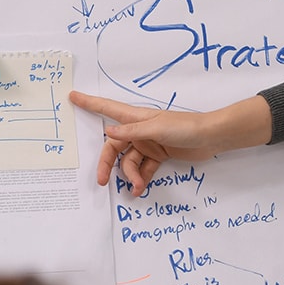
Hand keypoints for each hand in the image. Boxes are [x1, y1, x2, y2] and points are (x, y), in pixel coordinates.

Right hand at [68, 91, 270, 196]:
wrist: (211, 137)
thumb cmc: (185, 126)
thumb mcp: (156, 128)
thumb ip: (131, 132)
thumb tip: (108, 133)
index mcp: (135, 117)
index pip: (107, 109)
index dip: (89, 103)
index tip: (72, 97)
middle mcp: (139, 130)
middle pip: (114, 147)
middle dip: (107, 164)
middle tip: (102, 181)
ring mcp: (148, 143)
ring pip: (128, 161)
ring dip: (130, 175)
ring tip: (137, 187)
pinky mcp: (158, 155)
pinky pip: (143, 168)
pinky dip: (141, 178)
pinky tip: (141, 188)